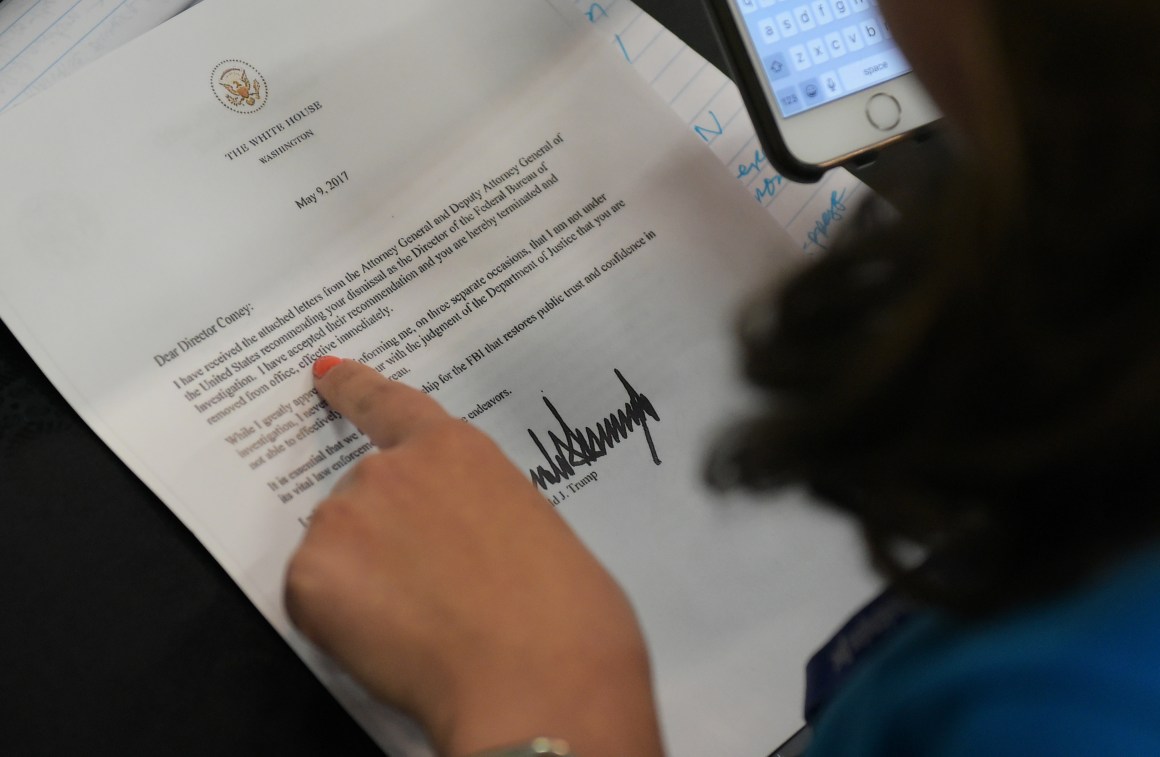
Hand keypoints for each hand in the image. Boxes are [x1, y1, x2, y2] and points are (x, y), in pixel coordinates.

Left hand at [284, 358, 663, 756]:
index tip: (327, 375)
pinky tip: (396, 642)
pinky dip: (341, 624)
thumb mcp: (533, 530)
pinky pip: (315, 599)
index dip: (353, 389)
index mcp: (456, 452)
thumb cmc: (561, 617)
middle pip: (362, 498)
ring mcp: (345, 518)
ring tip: (428, 625)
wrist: (537, 678)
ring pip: (337, 550)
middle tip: (435, 594)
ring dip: (364, 582)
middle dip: (384, 540)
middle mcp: (391, 470)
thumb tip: (454, 546)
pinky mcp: (311, 575)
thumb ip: (476, 514)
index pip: (387, 405)